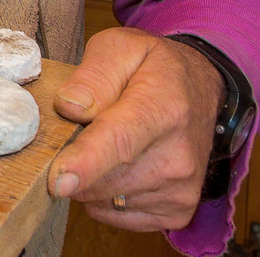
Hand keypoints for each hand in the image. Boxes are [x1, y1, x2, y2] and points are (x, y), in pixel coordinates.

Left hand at [46, 27, 223, 230]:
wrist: (202, 89)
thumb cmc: (154, 68)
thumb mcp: (121, 47)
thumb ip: (93, 75)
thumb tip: (69, 107)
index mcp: (162, 109)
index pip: (120, 141)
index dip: (85, 163)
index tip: (57, 181)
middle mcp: (178, 156)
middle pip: (104, 177)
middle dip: (74, 158)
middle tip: (83, 128)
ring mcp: (181, 188)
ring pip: (103, 198)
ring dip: (88, 176)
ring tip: (105, 143)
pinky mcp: (177, 211)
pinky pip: (114, 213)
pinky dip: (102, 194)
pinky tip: (115, 167)